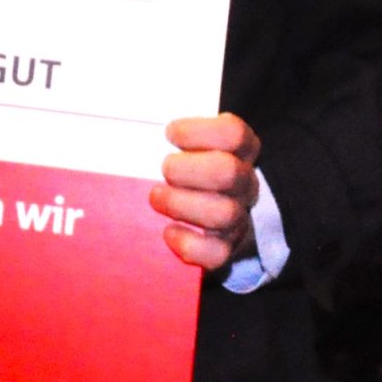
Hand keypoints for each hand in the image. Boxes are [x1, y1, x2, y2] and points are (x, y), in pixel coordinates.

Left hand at [150, 113, 261, 271]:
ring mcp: (238, 216)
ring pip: (223, 213)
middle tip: (164, 169)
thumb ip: (172, 134)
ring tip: (156, 197)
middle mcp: (244, 182)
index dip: (201, 131)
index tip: (170, 134)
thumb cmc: (191, 164)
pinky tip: (168, 232)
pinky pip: (216, 252)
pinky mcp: (227, 247)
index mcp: (240, 149)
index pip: (234, 133)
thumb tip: (136, 129)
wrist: (216, 211)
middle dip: (185, 170)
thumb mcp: (189, 143)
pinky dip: (189, 244)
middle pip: (228, 172)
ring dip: (180, 205)